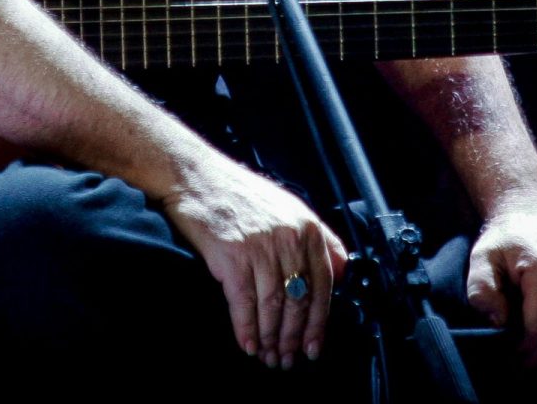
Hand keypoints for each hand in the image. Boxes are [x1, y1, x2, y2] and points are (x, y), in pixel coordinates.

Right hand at [159, 157, 348, 369]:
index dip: (319, 322)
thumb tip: (340, 271)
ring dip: (271, 338)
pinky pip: (243, 303)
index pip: (324, 284)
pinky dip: (246, 328)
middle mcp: (288, 237)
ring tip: (268, 356)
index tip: (314, 345)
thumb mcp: (289, 207)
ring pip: (273, 306)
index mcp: (306, 227)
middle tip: (288, 358)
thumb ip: (316, 238)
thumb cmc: (240, 194)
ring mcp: (260, 247)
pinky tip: (247, 344)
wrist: (196, 176)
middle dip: (294, 337)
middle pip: (299, 301)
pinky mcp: (232, 256)